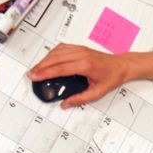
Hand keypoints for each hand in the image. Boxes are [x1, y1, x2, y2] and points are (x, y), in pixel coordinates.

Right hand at [27, 44, 152, 108]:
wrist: (121, 66)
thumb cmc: (112, 77)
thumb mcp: (97, 92)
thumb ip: (80, 99)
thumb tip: (65, 104)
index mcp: (86, 65)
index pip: (61, 68)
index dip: (46, 72)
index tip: (35, 76)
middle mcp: (81, 55)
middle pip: (55, 59)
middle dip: (41, 66)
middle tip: (30, 74)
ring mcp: (80, 50)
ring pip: (57, 52)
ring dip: (45, 60)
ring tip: (36, 69)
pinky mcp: (79, 48)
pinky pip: (62, 48)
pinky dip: (52, 54)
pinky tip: (47, 60)